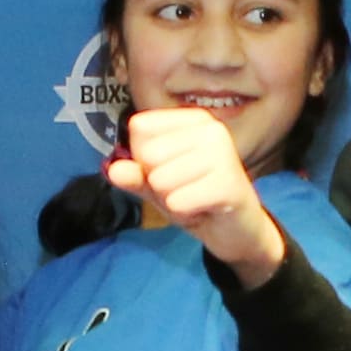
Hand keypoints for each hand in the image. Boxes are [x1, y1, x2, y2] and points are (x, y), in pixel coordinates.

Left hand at [115, 103, 287, 280]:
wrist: (238, 230)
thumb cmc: (197, 199)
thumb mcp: (159, 186)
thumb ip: (135, 176)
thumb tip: (113, 170)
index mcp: (192, 120)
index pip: (139, 129)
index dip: (144, 159)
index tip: (172, 170)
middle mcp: (210, 128)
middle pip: (148, 156)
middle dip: (159, 185)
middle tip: (186, 190)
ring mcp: (222, 153)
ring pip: (161, 180)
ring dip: (173, 201)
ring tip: (196, 200)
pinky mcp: (228, 183)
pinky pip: (178, 201)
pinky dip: (185, 214)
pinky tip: (205, 211)